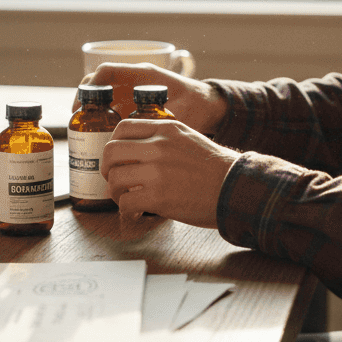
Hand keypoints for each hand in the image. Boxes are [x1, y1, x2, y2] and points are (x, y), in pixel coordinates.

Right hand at [82, 63, 227, 132]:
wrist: (208, 107)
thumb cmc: (198, 104)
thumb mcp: (183, 111)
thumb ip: (167, 119)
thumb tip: (151, 133)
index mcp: (142, 74)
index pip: (107, 71)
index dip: (91, 85)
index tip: (82, 105)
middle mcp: (133, 81)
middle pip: (98, 83)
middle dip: (83, 100)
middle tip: (77, 124)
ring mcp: (131, 93)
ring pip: (102, 96)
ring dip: (90, 112)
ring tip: (84, 134)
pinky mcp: (132, 106)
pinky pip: (110, 109)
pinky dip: (101, 121)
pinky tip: (99, 140)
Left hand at [101, 119, 238, 226]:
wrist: (235, 187)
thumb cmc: (214, 168)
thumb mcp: (188, 138)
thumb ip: (163, 138)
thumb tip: (137, 150)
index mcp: (166, 128)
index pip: (122, 128)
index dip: (113, 144)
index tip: (117, 158)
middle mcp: (158, 146)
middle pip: (111, 152)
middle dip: (107, 169)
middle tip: (113, 180)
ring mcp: (157, 171)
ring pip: (115, 178)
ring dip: (115, 193)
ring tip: (127, 200)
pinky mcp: (158, 197)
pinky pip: (126, 203)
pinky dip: (126, 211)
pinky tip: (135, 213)